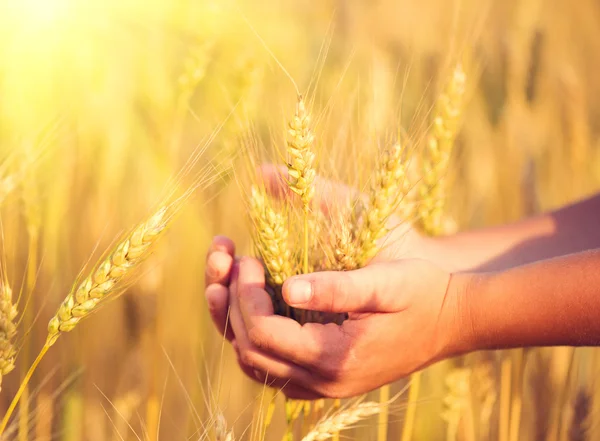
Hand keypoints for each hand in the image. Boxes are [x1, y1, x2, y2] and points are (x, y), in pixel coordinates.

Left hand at [203, 164, 462, 396]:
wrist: (453, 319)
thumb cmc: (423, 291)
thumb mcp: (385, 281)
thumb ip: (337, 287)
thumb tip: (287, 286)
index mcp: (335, 356)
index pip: (262, 332)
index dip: (244, 293)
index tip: (249, 256)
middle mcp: (324, 380)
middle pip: (249, 351)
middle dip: (232, 305)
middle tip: (235, 262)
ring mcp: (324, 385)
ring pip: (256, 365)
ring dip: (236, 324)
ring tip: (231, 284)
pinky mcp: (327, 379)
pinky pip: (274, 370)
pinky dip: (255, 341)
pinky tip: (258, 308)